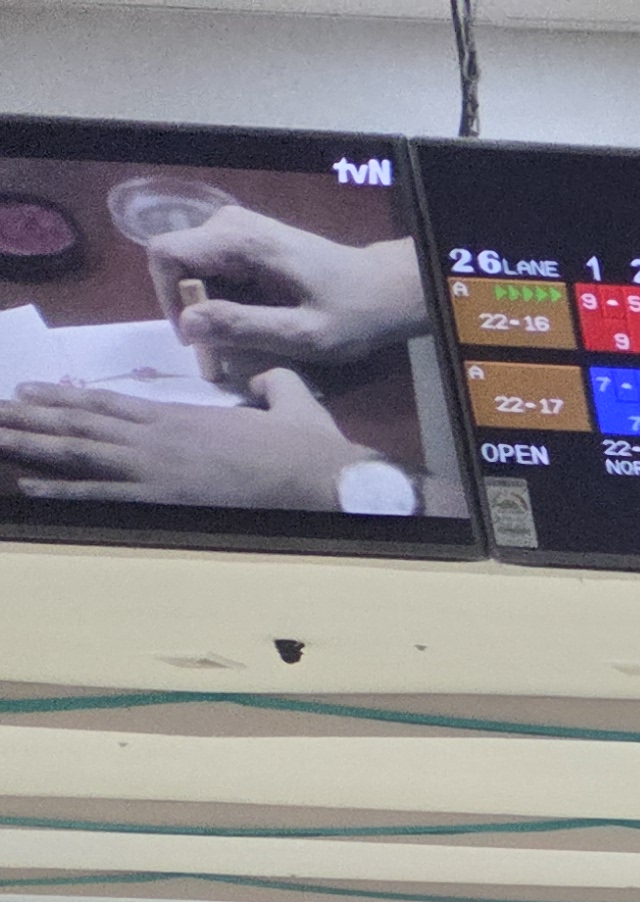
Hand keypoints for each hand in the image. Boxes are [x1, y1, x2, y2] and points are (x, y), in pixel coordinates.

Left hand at [2, 372, 378, 509]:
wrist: (323, 478)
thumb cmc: (309, 448)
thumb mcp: (291, 400)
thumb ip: (272, 383)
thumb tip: (267, 377)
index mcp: (180, 416)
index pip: (107, 404)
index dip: (62, 398)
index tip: (26, 393)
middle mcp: (157, 437)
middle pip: (79, 424)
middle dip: (29, 419)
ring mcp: (157, 468)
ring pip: (79, 452)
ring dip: (31, 445)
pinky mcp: (167, 499)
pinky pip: (102, 495)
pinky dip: (62, 491)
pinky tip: (30, 488)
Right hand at [149, 208, 430, 369]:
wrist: (385, 289)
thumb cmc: (353, 313)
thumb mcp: (303, 334)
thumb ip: (245, 327)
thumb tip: (188, 324)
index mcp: (239, 239)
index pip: (165, 254)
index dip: (169, 299)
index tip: (197, 339)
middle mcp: (228, 224)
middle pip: (176, 263)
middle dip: (192, 309)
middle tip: (224, 350)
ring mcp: (235, 229)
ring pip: (192, 270)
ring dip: (209, 308)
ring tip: (247, 338)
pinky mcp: (242, 241)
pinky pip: (212, 271)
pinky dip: (224, 301)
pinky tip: (257, 321)